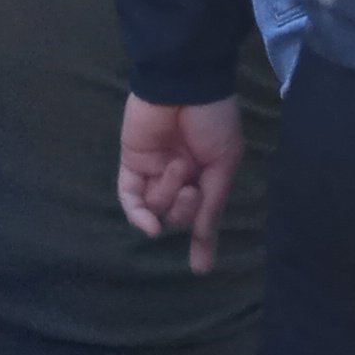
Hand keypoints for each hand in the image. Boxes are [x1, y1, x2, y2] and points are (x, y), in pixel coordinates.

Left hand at [117, 94, 243, 277]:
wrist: (185, 84)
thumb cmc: (213, 120)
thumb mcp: (224, 163)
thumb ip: (212, 203)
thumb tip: (206, 242)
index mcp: (206, 172)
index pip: (202, 213)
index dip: (203, 240)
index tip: (200, 269)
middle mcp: (179, 175)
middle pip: (178, 214)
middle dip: (186, 208)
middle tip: (192, 186)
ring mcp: (154, 169)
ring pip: (157, 206)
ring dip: (168, 195)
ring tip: (178, 167)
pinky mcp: (131, 163)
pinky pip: (130, 197)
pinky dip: (138, 213)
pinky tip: (149, 224)